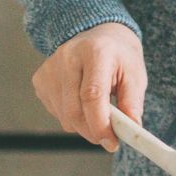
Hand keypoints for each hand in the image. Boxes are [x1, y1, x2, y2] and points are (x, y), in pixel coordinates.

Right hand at [31, 22, 146, 151]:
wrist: (99, 33)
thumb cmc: (119, 55)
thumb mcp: (135, 73)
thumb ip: (133, 102)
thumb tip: (131, 130)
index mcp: (96, 52)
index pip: (92, 95)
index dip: (100, 124)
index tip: (112, 142)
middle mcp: (68, 57)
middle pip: (74, 111)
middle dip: (93, 131)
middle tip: (109, 136)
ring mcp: (50, 68)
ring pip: (64, 116)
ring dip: (84, 124)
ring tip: (99, 108)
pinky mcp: (40, 79)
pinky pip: (56, 111)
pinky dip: (72, 115)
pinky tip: (82, 99)